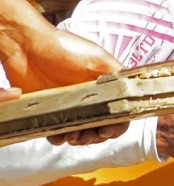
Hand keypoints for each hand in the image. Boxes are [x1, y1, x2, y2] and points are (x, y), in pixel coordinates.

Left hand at [2, 20, 127, 143]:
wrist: (27, 46)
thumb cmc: (64, 48)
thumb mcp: (98, 58)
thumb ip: (117, 75)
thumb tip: (133, 91)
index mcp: (104, 87)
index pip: (119, 111)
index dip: (117, 124)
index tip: (108, 129)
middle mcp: (89, 98)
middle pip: (102, 125)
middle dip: (98, 135)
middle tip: (90, 135)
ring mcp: (69, 106)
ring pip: (81, 131)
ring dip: (80, 138)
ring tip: (74, 135)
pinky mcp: (49, 111)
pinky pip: (57, 131)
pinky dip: (59, 137)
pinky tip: (58, 136)